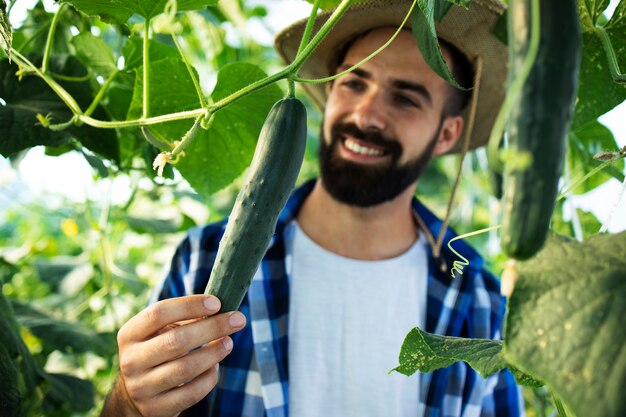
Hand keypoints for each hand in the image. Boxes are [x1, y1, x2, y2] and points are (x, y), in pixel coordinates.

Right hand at [103, 295, 246, 416]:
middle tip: (238, 320)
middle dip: (212, 328)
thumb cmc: (157, 351)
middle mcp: (131, 361)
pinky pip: (191, 393)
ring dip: (214, 353)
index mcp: (130, 334)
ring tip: (228, 342)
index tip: (217, 303)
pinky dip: (209, 378)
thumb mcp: (159, 331)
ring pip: (185, 369)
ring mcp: (141, 387)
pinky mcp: (155, 409)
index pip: (158, 313)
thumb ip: (183, 318)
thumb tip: (220, 309)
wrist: (135, 393)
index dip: (190, 305)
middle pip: (175, 341)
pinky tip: (215, 366)